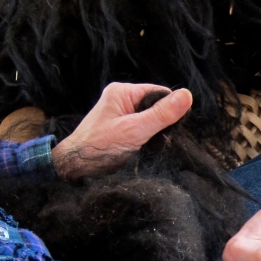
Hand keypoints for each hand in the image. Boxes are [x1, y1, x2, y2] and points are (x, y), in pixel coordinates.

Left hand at [52, 83, 192, 178]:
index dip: (170, 110)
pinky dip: (145, 139)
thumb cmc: (99, 147)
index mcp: (122, 92)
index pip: (159, 93)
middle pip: (155, 106)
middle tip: (160, 141)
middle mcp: (121, 100)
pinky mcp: (118, 129)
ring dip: (154, 134)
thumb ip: (162, 114)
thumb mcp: (135, 130)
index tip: (172, 129)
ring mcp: (119, 115)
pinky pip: (140, 130)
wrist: (73, 169)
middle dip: (162, 124)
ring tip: (150, 147)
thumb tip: (187, 95)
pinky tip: (144, 150)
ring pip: (149, 120)